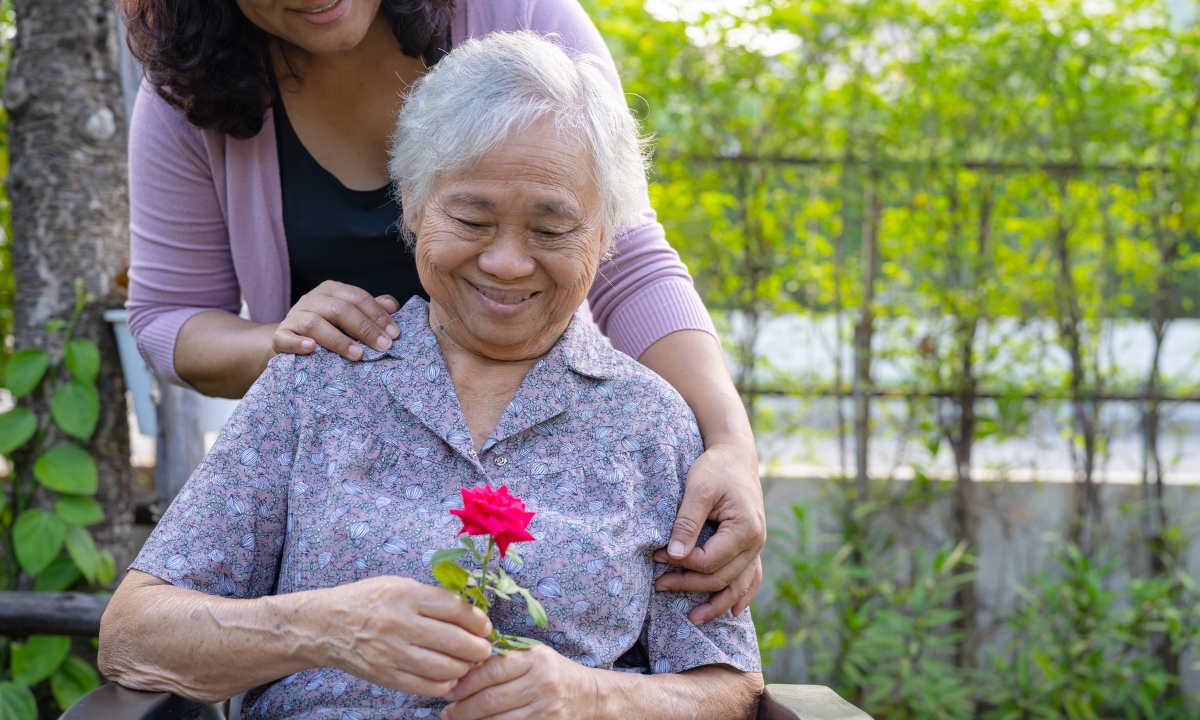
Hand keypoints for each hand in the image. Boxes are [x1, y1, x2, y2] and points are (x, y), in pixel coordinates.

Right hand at [272, 280, 400, 360]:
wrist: (290, 339)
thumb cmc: (328, 327)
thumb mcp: (350, 315)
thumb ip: (371, 309)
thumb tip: (392, 306)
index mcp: (332, 290)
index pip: (358, 297)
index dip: (378, 315)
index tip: (394, 334)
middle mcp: (312, 299)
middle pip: (340, 309)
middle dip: (365, 329)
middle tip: (383, 347)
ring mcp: (294, 316)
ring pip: (315, 323)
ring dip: (338, 340)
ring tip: (357, 355)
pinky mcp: (280, 335)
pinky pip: (286, 337)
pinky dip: (297, 343)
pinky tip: (311, 348)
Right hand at [318, 576, 494, 696]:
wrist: (326, 625)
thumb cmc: (367, 601)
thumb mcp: (399, 585)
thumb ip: (431, 598)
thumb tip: (470, 613)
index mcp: (406, 595)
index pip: (454, 609)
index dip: (477, 620)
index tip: (485, 626)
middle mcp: (400, 623)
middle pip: (453, 640)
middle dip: (477, 648)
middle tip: (484, 649)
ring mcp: (392, 652)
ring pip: (443, 667)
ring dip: (464, 668)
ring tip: (468, 663)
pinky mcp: (386, 675)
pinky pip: (425, 686)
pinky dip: (444, 684)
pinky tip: (448, 677)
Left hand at [440, 645, 595, 719]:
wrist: (591, 696)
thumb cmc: (554, 674)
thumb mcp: (534, 657)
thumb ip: (504, 662)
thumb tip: (463, 673)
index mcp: (536, 659)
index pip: (492, 671)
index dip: (466, 682)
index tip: (450, 689)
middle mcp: (543, 683)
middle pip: (492, 699)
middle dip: (463, 708)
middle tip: (447, 711)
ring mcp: (547, 709)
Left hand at [652, 440, 765, 623]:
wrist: (735, 456)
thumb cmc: (716, 468)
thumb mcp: (698, 488)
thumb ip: (687, 523)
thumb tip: (674, 556)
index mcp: (744, 529)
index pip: (709, 560)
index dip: (681, 564)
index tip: (656, 557)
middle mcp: (756, 542)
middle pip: (721, 577)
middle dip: (689, 585)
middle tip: (658, 585)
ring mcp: (757, 546)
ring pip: (738, 584)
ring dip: (715, 603)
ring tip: (692, 618)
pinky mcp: (752, 546)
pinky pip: (751, 577)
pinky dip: (742, 595)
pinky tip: (731, 612)